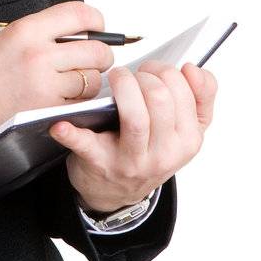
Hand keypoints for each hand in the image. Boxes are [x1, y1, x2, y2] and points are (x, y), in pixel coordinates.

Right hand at [0, 2, 115, 170]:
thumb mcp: (7, 39)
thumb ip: (43, 32)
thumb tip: (81, 31)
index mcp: (26, 30)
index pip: (80, 14)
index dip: (96, 21)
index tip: (98, 27)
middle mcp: (39, 55)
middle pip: (97, 49)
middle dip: (101, 54)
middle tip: (94, 58)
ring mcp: (46, 85)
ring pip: (92, 78)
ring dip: (88, 80)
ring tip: (70, 82)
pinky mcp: (50, 111)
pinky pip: (81, 102)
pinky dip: (78, 101)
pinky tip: (61, 98)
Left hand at [49, 60, 217, 213]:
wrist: (116, 191)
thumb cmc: (149, 150)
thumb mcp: (183, 130)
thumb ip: (200, 97)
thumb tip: (195, 69)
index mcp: (189, 140)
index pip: (184, 93)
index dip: (166, 70)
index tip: (152, 69)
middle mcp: (164, 154)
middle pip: (160, 100)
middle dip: (144, 75)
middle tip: (132, 74)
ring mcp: (132, 161)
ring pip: (135, 118)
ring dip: (123, 88)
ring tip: (116, 78)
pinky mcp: (100, 164)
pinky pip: (86, 146)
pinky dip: (71, 134)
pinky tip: (60, 125)